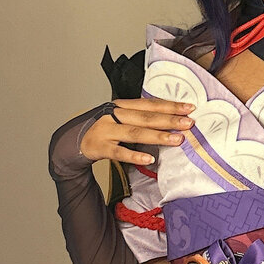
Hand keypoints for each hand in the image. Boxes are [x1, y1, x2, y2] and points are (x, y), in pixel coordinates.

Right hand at [80, 98, 194, 166]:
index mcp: (122, 106)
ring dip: (158, 136)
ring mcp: (106, 130)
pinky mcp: (100, 147)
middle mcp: (114, 115)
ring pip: (135, 132)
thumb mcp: (121, 118)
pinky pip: (119, 152)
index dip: (170, 105)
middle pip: (145, 117)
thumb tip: (172, 119)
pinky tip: (149, 158)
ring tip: (176, 139)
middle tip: (188, 123)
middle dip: (169, 119)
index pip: (149, 104)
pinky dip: (135, 155)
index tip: (189, 108)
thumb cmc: (104, 128)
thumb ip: (142, 118)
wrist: (74, 140)